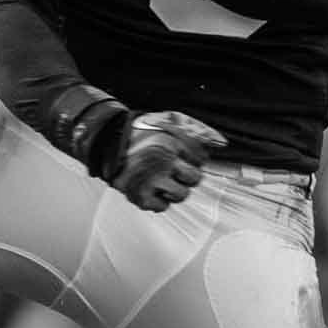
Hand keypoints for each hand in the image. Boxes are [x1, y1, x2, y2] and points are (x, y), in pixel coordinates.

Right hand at [106, 110, 226, 211]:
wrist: (104, 141)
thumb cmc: (139, 130)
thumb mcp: (168, 120)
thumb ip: (197, 129)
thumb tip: (222, 142)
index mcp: (172, 142)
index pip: (201, 159)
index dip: (191, 158)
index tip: (179, 155)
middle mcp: (164, 162)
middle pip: (195, 179)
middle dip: (186, 175)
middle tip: (171, 169)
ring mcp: (152, 180)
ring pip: (181, 195)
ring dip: (174, 188)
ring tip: (161, 180)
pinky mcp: (140, 195)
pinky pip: (161, 207)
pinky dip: (158, 200)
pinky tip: (150, 188)